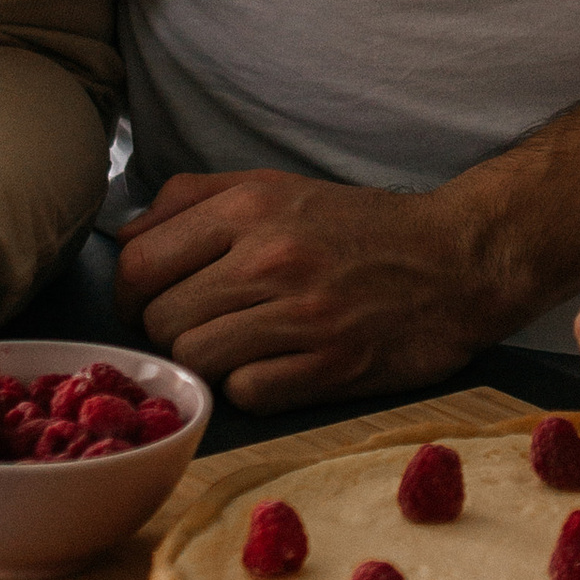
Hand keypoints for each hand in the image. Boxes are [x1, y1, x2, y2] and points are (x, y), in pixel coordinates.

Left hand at [114, 172, 504, 411]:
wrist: (457, 260)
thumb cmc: (357, 225)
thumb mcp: (275, 186)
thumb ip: (192, 199)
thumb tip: (122, 237)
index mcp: (251, 207)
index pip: (138, 263)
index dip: (131, 292)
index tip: (151, 302)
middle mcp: (272, 258)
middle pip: (160, 320)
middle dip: (169, 330)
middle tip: (202, 326)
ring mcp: (303, 316)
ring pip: (195, 361)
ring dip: (207, 362)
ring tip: (239, 347)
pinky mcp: (331, 366)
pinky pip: (245, 393)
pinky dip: (249, 387)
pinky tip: (274, 366)